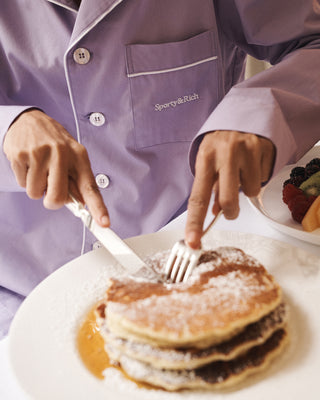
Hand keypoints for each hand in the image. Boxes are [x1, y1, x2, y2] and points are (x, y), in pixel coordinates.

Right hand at [3, 109, 109, 226]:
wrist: (28, 120)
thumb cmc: (54, 142)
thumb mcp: (72, 156)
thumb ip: (76, 180)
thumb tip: (80, 204)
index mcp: (79, 156)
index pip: (90, 187)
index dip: (98, 207)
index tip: (104, 223)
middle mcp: (61, 154)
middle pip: (57, 198)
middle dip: (52, 200)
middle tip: (50, 187)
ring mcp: (40, 154)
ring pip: (36, 194)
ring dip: (36, 187)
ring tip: (39, 168)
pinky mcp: (21, 155)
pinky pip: (22, 184)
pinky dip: (24, 179)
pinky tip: (29, 164)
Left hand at [185, 130, 274, 247]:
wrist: (240, 115)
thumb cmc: (220, 144)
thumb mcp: (208, 161)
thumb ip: (210, 187)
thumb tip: (214, 213)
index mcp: (204, 158)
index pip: (197, 196)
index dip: (195, 222)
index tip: (193, 240)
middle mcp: (224, 153)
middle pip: (227, 200)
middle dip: (230, 212)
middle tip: (229, 209)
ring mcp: (245, 150)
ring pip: (249, 191)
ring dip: (245, 189)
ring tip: (241, 172)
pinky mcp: (262, 148)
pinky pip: (262, 179)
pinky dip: (257, 177)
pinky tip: (251, 164)